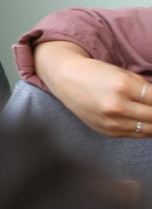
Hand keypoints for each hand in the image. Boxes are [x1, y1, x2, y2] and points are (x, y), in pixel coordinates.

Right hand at [34, 40, 151, 137]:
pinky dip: (145, 128)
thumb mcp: (123, 74)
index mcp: (122, 87)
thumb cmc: (95, 73)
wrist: (65, 80)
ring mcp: (111, 122)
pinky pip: (136, 134)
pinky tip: (145, 120)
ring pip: (149, 129)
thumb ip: (146, 88)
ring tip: (150, 114)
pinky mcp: (108, 131)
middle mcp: (116, 107)